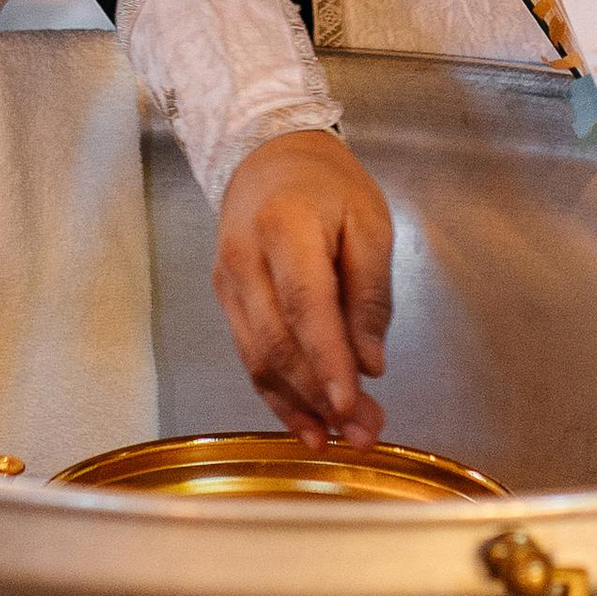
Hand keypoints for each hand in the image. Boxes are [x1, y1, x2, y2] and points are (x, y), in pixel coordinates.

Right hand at [212, 130, 395, 449]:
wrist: (268, 156)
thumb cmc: (328, 187)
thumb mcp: (369, 222)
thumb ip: (370, 292)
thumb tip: (370, 363)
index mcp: (284, 226)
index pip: (305, 305)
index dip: (327, 361)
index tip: (353, 406)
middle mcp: (244, 258)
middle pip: (277, 342)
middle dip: (320, 396)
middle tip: (363, 433)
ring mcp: (228, 283)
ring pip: (258, 359)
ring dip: (300, 406)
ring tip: (342, 439)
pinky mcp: (225, 301)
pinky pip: (250, 358)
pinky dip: (278, 397)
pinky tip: (307, 425)